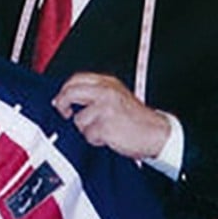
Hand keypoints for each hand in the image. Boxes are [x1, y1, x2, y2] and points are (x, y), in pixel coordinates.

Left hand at [52, 72, 170, 159]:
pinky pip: (88, 134)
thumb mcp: (116, 96)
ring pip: (78, 119)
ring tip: (103, 130)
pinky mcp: (105, 126)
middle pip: (70, 93)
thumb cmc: (135, 119)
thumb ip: (94, 93)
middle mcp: (105, 92)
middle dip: (62, 104)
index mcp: (107, 83)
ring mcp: (105, 108)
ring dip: (86, 129)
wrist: (157, 134)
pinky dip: (95, 140)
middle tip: (64, 114)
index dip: (64, 90)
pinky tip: (109, 137)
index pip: (76, 79)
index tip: (60, 100)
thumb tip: (64, 98)